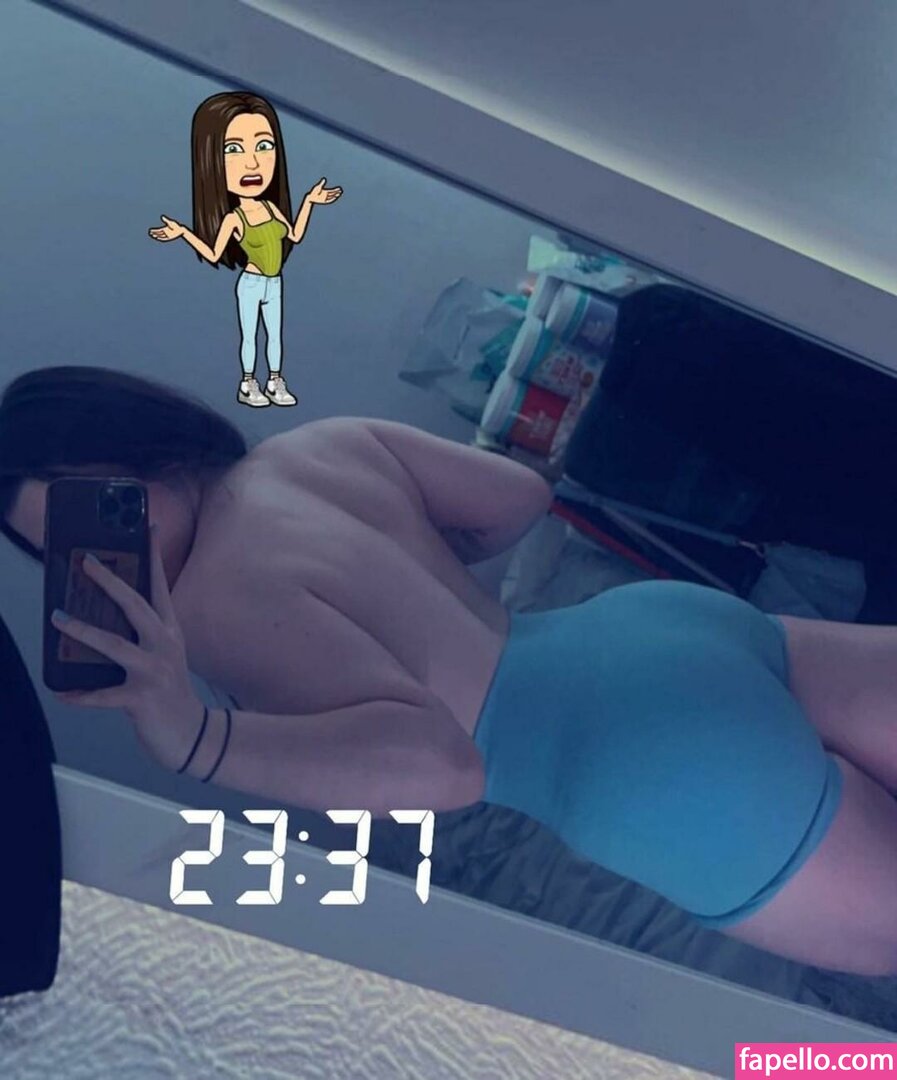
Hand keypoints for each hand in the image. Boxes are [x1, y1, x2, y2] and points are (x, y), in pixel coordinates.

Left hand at [51, 527, 204, 772]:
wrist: (191, 735)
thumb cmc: (170, 693)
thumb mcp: (162, 656)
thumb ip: (139, 635)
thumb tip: (98, 616)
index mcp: (169, 632)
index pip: (159, 586)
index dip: (153, 555)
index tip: (147, 526)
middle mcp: (164, 646)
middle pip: (136, 606)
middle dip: (110, 582)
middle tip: (86, 562)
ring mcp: (154, 672)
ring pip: (115, 644)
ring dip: (83, 630)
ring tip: (58, 618)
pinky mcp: (141, 699)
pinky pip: (103, 695)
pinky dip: (81, 695)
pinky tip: (62, 693)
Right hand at [148, 214, 184, 240]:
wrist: (180, 230)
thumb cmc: (175, 226)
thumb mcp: (170, 222)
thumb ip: (166, 220)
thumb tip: (162, 217)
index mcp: (164, 229)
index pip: (158, 230)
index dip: (154, 230)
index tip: (150, 230)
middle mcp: (165, 232)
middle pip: (158, 233)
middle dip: (154, 233)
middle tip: (150, 233)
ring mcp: (167, 235)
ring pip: (160, 236)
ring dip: (157, 236)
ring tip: (153, 236)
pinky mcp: (169, 238)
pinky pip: (164, 239)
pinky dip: (161, 238)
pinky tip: (158, 238)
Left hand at [305, 178, 342, 204]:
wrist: (311, 197)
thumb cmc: (314, 192)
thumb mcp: (318, 187)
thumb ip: (322, 183)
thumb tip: (325, 179)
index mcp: (325, 191)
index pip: (332, 190)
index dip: (336, 189)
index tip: (339, 188)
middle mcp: (326, 195)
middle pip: (333, 194)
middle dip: (337, 192)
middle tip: (341, 191)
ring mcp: (325, 198)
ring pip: (332, 197)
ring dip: (336, 195)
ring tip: (339, 194)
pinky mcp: (324, 201)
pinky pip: (329, 201)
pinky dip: (332, 199)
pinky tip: (335, 197)